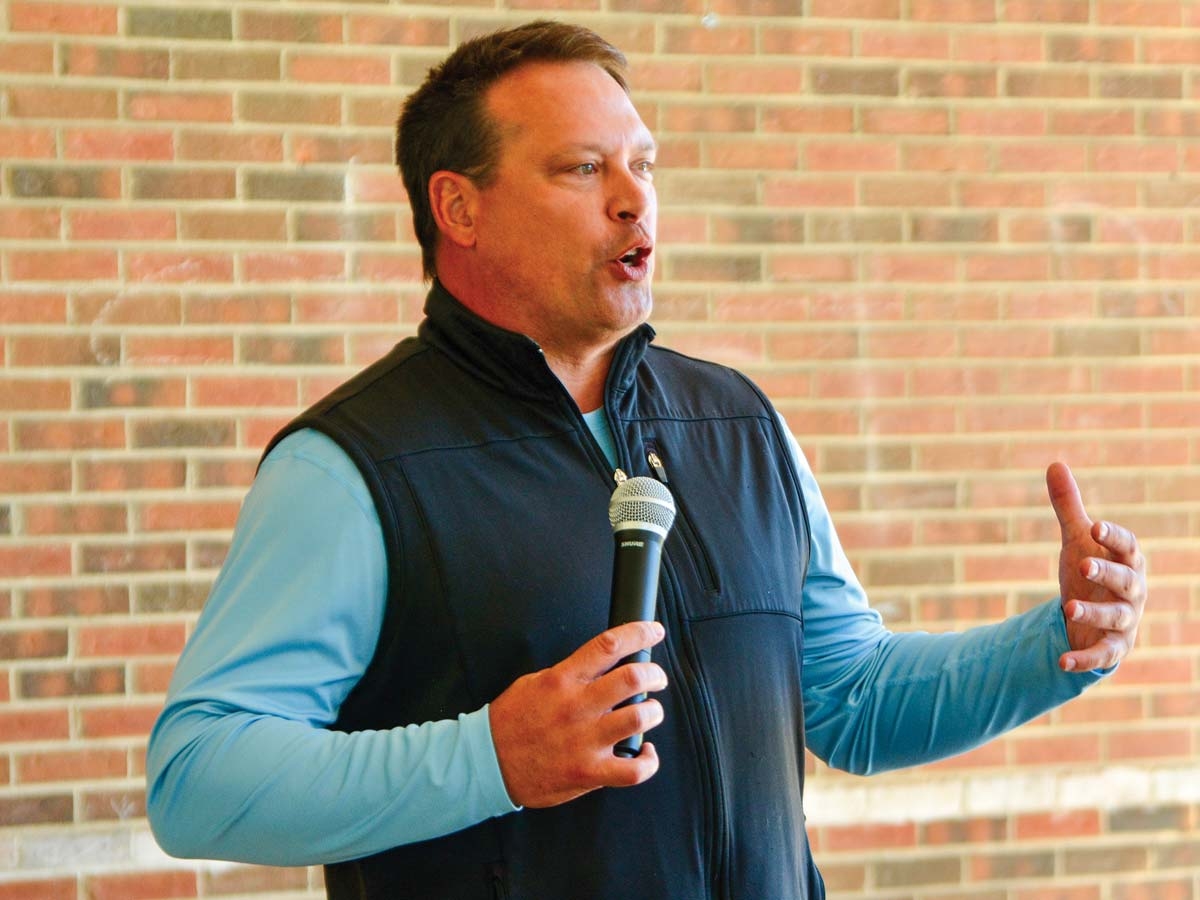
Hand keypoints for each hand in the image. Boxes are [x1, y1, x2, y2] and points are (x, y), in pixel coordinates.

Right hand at [488, 620, 667, 807]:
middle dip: (654, 674)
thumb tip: (600, 664)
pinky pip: (633, 770)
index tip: (653, 632)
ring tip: (650, 712)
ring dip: (653, 712)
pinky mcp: (588, 772)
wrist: (488, 763)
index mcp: (562, 680)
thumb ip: (568, 674)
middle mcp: (577, 707)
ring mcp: (585, 741)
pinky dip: (648, 761)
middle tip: (656, 677)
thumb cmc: (510, 723)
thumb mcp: (534, 682)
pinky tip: (645, 752)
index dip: (639, 633)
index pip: (608, 645)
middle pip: (632, 678)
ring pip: (639, 718)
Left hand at [1047, 462, 1146, 671]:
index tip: (1095, 526)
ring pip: (1116, 617)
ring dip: (1093, 612)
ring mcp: (1126, 621)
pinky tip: (1061, 661)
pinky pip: (1103, 654)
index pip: (1128, 546)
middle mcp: (1133, 591)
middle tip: (1081, 564)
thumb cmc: (1091, 570)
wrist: (1094, 616)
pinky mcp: (1113, 647)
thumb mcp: (1077, 540)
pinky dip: (1084, 658)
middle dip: (1106, 572)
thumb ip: (1068, 506)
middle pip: (1126, 580)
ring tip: (1066, 607)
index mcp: (1128, 561)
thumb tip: (1055, 463)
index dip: (1114, 537)